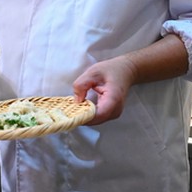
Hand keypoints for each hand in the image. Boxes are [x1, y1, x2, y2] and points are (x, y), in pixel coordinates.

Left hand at [72, 34, 188, 124]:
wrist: (126, 71)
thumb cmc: (111, 70)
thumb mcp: (93, 72)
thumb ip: (82, 84)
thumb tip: (76, 100)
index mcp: (113, 98)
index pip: (98, 114)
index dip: (84, 116)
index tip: (71, 113)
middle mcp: (116, 110)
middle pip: (96, 120)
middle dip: (81, 117)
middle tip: (66, 111)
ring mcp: (114, 113)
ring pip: (96, 121)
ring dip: (84, 116)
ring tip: (71, 109)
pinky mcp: (111, 114)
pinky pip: (98, 118)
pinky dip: (88, 115)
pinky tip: (80, 108)